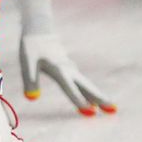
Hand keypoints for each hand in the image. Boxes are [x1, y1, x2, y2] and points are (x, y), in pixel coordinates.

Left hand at [15, 0, 114, 115]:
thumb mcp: (27, 62)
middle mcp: (68, 69)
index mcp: (59, 69)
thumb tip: (32, 98)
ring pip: (87, 84)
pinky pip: (82, 82)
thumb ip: (29, 80)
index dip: (79, 100)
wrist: (39, 29)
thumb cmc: (32, 46)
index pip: (70, 88)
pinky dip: (90, 91)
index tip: (91, 112)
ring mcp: (71, 68)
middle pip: (87, 86)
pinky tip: (93, 100)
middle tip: (114, 110)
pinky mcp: (69, 68)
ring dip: (97, 96)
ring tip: (109, 108)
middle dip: (100, 99)